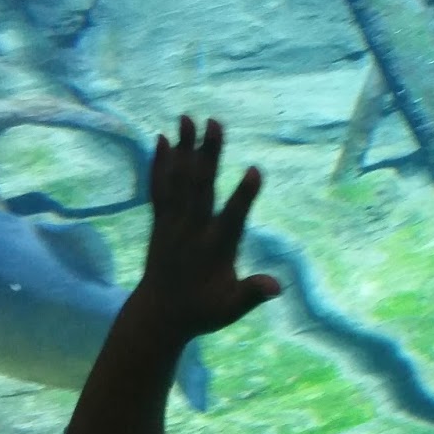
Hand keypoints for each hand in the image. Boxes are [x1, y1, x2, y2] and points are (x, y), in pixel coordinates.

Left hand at [140, 115, 280, 337]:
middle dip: (208, 155)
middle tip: (214, 123)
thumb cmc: (202, 311)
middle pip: (201, 188)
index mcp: (214, 250)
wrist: (158, 315)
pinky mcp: (160, 221)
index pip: (232, 219)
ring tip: (187, 117)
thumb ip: (250, 294)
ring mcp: (172, 224)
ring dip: (184, 148)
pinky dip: (160, 164)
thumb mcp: (230, 309)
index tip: (254, 170)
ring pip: (178, 181)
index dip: (243, 195)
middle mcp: (192, 231)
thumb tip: (275, 288)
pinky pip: (159, 189)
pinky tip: (164, 139)